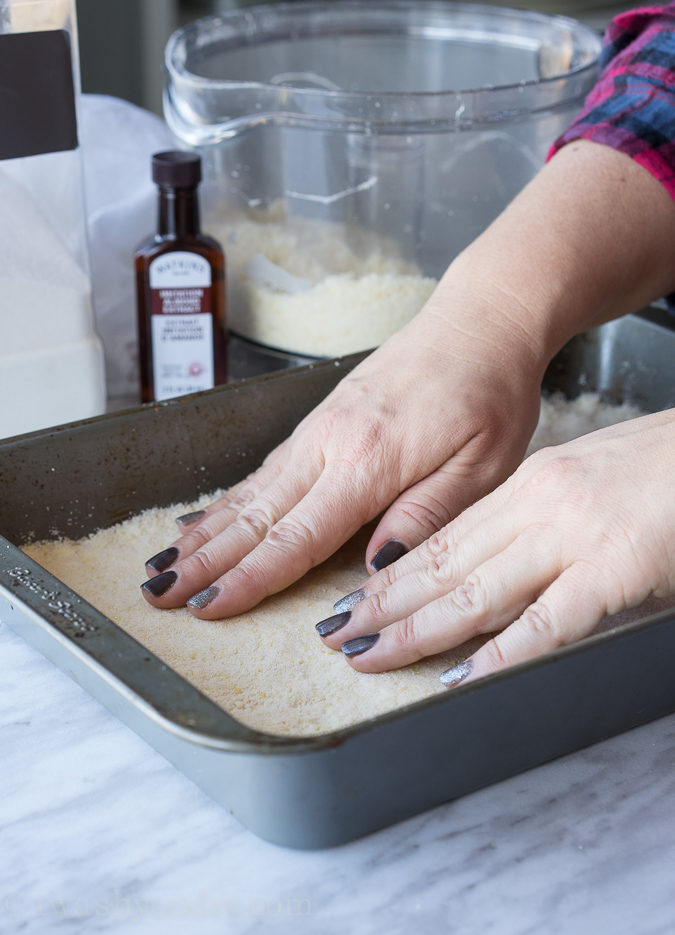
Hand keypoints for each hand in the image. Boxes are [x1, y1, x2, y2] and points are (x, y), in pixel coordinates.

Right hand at [140, 289, 543, 616]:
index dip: (250, 578)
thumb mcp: (483, 466)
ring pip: (250, 491)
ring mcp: (320, 429)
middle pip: (255, 515)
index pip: (297, 536)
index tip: (209, 607)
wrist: (480, 321)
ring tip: (165, 563)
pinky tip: (206, 518)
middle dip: (205, 561)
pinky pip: (265, 469)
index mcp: (370, 461)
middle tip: (159, 594)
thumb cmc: (489, 392)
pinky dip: (228, 498)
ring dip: (204, 532)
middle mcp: (330, 443)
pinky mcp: (322, 421)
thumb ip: (425, 516)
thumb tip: (373, 567)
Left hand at [317, 409, 674, 683]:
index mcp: (529, 486)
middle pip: (444, 565)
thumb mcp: (584, 481)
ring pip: (477, 592)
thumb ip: (536, 521)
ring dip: (417, 630)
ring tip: (370, 656)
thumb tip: (492, 561)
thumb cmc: (662, 467)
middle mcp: (539, 506)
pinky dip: (501, 652)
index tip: (351, 602)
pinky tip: (461, 675)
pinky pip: (549, 619)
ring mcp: (575, 536)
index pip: (442, 539)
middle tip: (335, 637)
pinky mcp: (616, 567)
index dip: (390, 576)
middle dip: (383, 606)